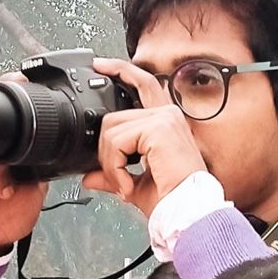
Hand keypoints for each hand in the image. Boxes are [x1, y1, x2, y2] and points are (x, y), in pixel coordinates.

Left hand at [81, 58, 206, 216]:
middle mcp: (167, 116)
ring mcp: (164, 119)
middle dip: (105, 152)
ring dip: (110, 164)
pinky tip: (128, 185)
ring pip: (112, 131)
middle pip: (114, 117)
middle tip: (116, 179)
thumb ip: (112, 175)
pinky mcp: (159, 129)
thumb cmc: (173, 200)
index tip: (100, 65)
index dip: (120, 71)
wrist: (188, 213)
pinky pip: (117, 142)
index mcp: (166, 123)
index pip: (142, 85)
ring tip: (124, 186)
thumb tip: (89, 177)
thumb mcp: (135, 185)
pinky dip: (115, 167)